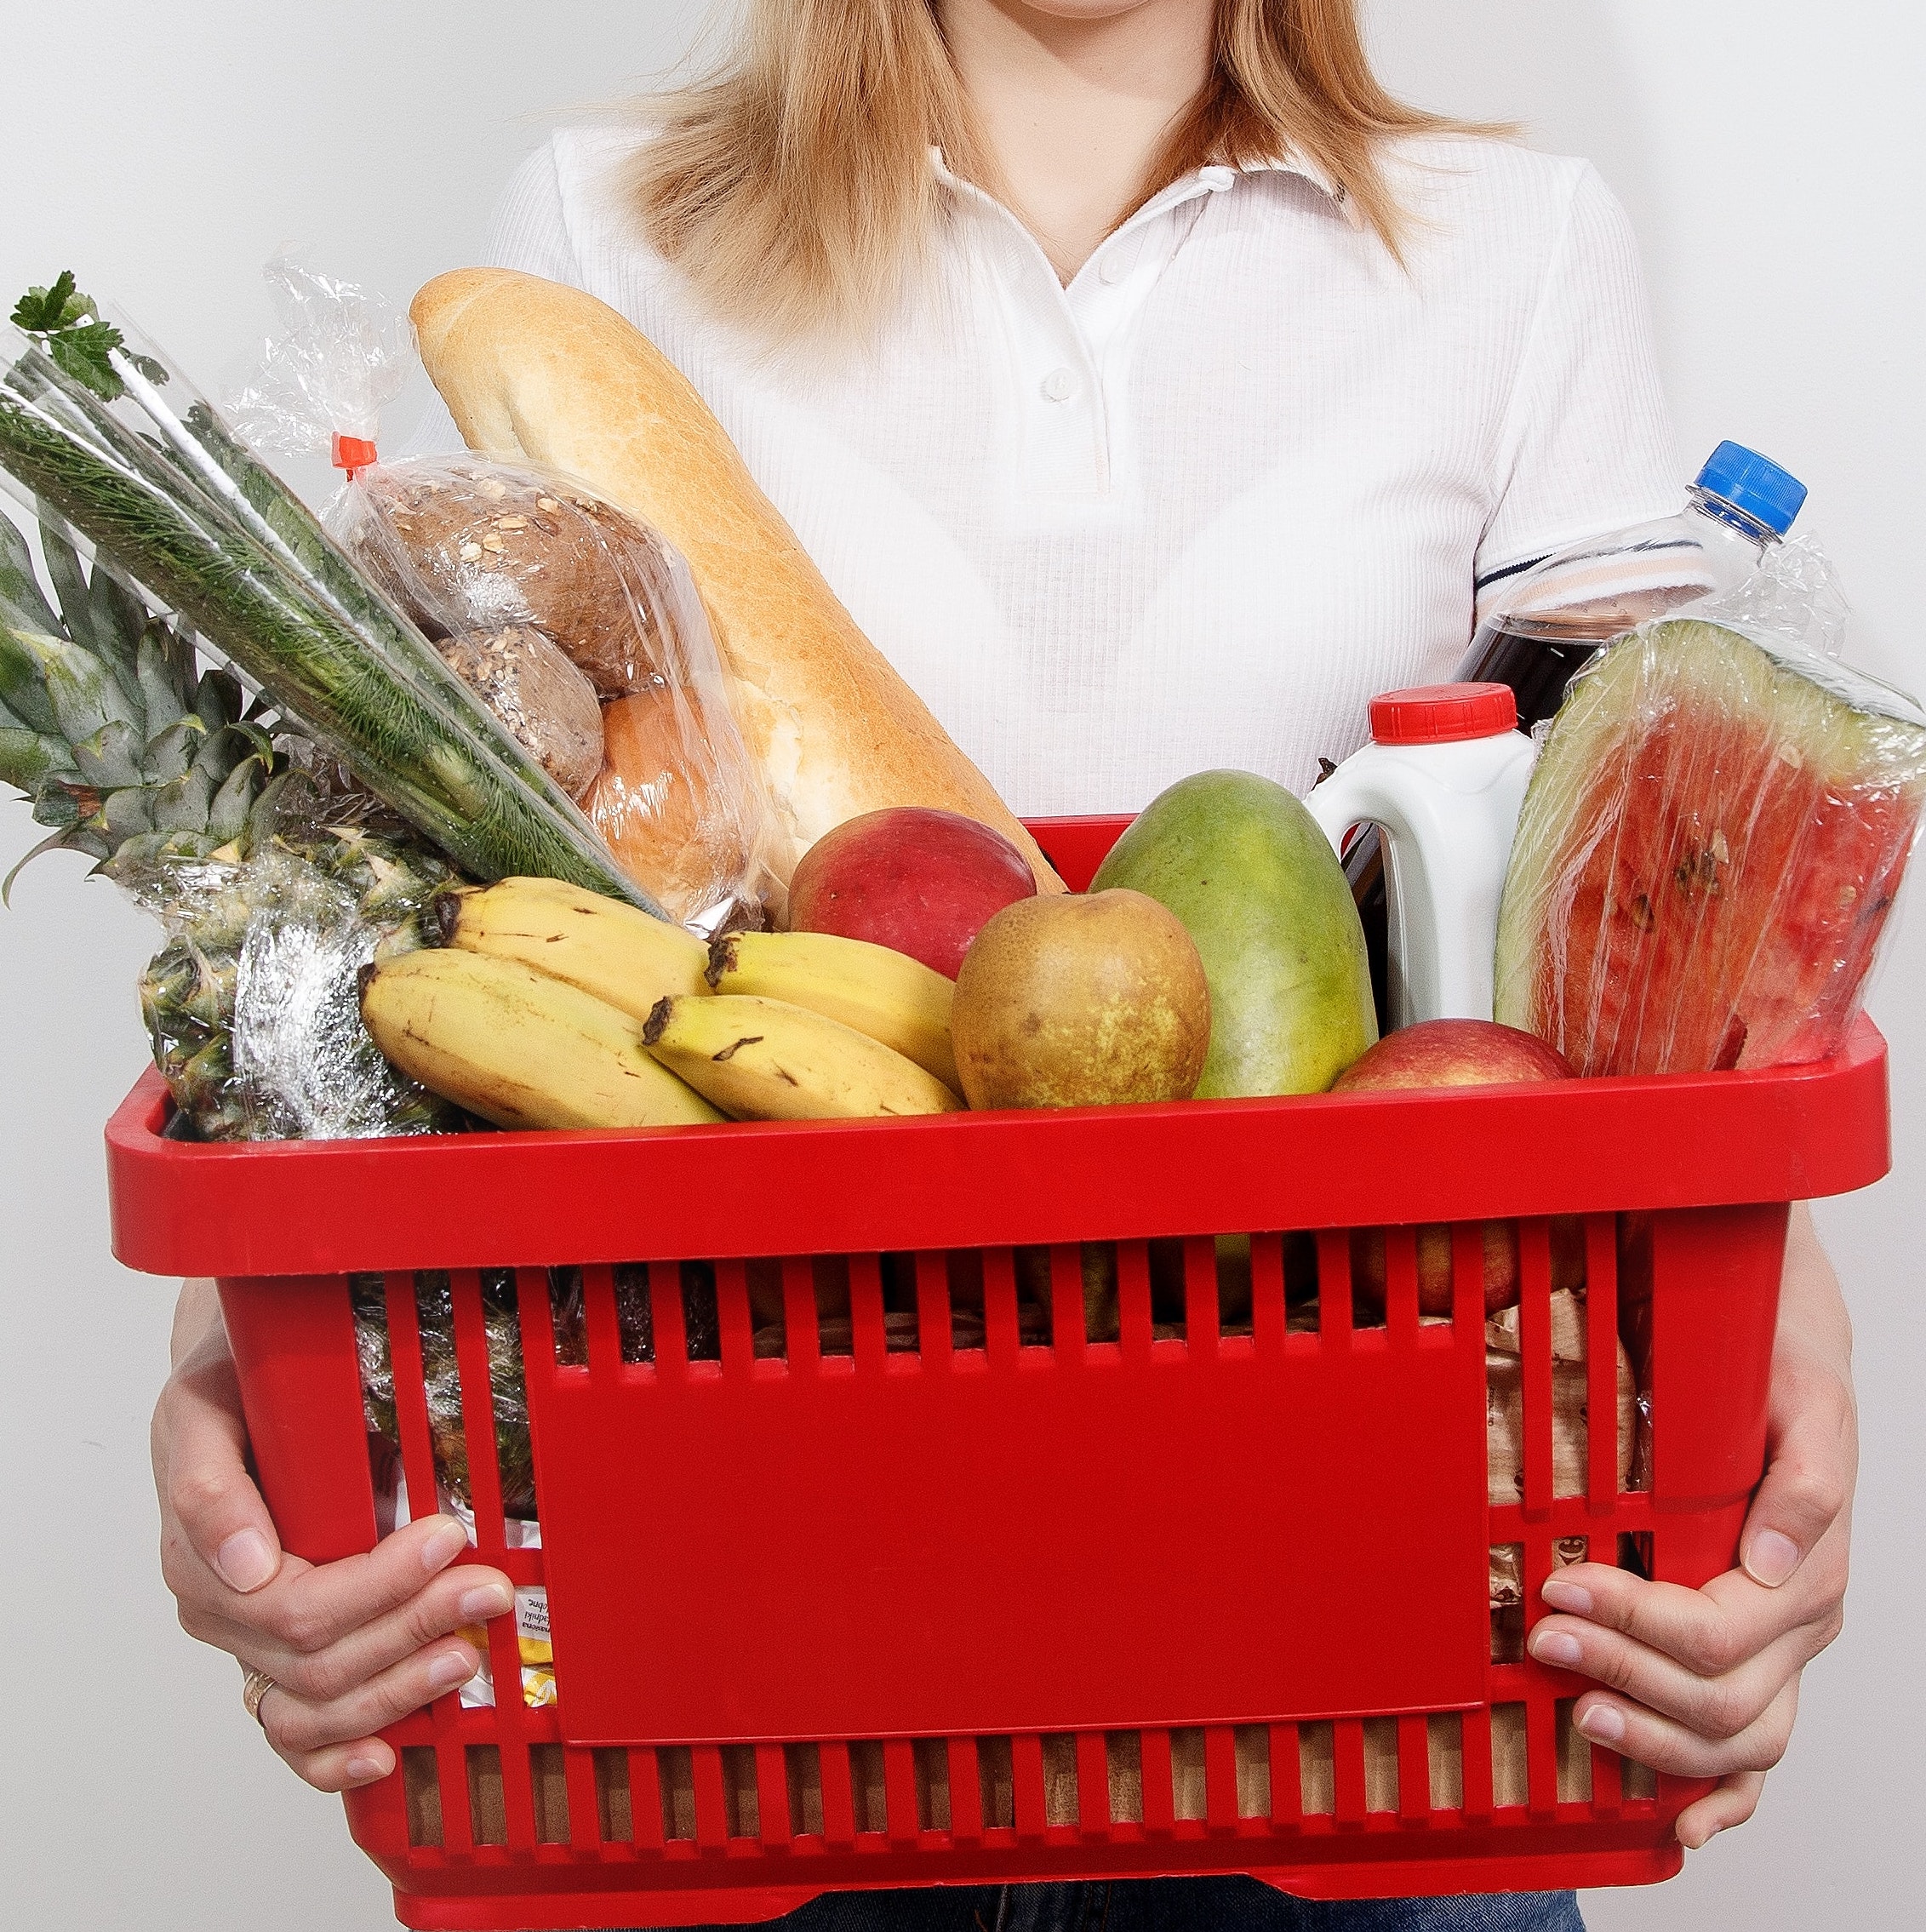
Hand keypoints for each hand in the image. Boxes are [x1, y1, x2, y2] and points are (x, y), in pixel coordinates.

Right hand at [152, 1279, 514, 1791]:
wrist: (235, 1387)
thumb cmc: (227, 1391)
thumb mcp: (205, 1407)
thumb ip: (211, 1483)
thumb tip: (248, 1563)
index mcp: (201, 1552)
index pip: (294, 1604)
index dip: (381, 1583)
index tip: (448, 1539)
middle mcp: (222, 1608)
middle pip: (318, 1657)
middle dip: (413, 1626)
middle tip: (487, 1589)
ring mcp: (246, 1641)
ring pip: (314, 1705)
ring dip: (398, 1688)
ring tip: (466, 1653)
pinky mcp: (273, 1658)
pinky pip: (294, 1734)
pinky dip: (337, 1755)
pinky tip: (386, 1754)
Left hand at [1526, 1205, 1854, 1848]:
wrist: (1787, 1352)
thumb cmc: (1785, 1372)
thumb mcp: (1804, 1401)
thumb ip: (1805, 1479)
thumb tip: (1777, 1560)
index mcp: (1808, 1571)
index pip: (1715, 1632)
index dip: (1632, 1621)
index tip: (1561, 1583)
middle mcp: (1797, 1623)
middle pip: (1716, 1695)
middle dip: (1622, 1674)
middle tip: (1543, 1642)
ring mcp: (1781, 1653)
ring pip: (1731, 1737)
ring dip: (1652, 1739)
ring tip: (1577, 1713)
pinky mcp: (1757, 1660)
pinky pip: (1749, 1751)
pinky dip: (1717, 1796)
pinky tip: (1676, 1823)